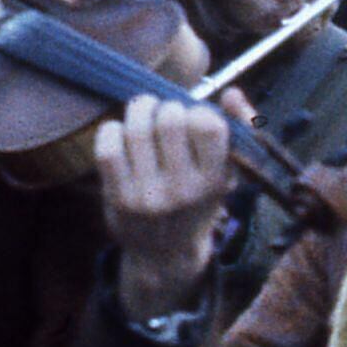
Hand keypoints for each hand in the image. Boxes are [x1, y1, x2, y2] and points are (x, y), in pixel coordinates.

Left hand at [99, 97, 236, 319]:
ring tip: (143, 113)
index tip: (194, 120)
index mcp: (214, 181)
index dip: (199, 111)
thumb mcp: (227, 173)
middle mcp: (183, 190)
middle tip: (164, 115)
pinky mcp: (117, 197)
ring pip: (136, 127)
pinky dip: (112, 129)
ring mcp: (148, 195)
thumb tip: (231, 92)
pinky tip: (120, 132)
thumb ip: (238, 129)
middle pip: (170, 119)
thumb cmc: (197, 200)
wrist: (164, 254)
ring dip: (139, 110)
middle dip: (166, 106)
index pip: (208, 124)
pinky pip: (108, 146)